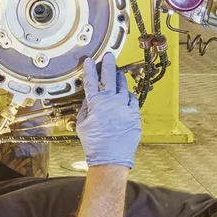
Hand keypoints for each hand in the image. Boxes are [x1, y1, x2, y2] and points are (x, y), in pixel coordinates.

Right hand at [74, 54, 139, 168]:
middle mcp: (110, 102)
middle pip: (109, 77)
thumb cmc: (94, 144)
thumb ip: (85, 109)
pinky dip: (129, 96)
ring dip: (120, 79)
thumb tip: (89, 99)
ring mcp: (124, 108)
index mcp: (95, 103)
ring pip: (123, 87)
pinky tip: (127, 95)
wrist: (110, 160)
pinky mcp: (134, 116)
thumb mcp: (82, 124)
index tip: (89, 61)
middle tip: (109, 56)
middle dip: (108, 64)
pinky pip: (133, 100)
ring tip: (118, 74)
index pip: (91, 80)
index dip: (89, 69)